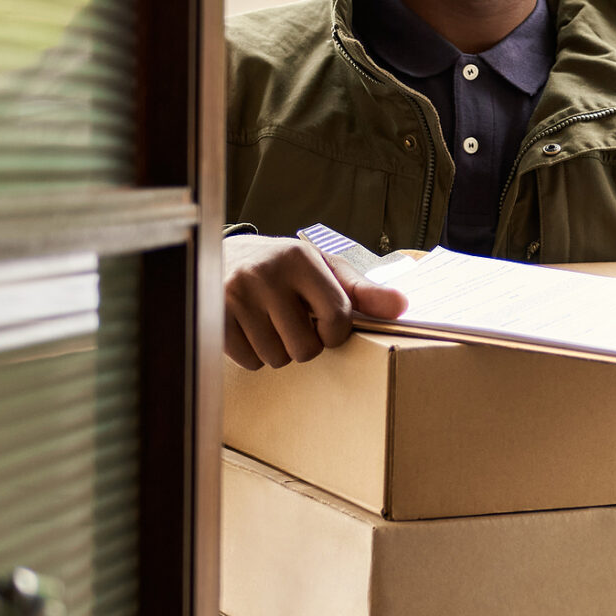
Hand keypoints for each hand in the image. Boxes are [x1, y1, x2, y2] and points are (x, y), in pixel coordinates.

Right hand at [222, 235, 407, 369]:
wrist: (218, 254)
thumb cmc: (282, 267)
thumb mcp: (323, 269)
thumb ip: (362, 290)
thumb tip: (402, 306)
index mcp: (300, 258)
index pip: (337, 318)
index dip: (335, 333)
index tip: (325, 326)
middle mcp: (266, 273)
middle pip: (305, 348)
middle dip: (304, 345)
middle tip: (293, 324)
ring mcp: (236, 295)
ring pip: (276, 358)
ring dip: (278, 351)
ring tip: (269, 324)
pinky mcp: (213, 315)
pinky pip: (248, 361)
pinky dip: (253, 355)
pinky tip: (249, 330)